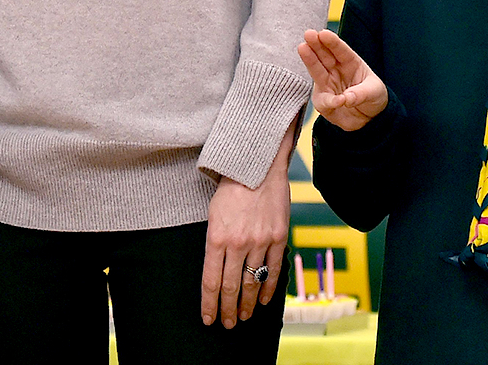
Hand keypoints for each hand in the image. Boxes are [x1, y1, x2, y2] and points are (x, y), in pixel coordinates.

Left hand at [201, 124, 292, 328]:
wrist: (257, 162)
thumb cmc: (230, 185)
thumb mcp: (212, 213)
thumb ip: (214, 241)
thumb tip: (215, 270)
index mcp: (216, 237)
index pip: (210, 281)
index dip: (209, 305)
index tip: (208, 319)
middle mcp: (238, 242)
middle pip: (231, 287)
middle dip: (227, 310)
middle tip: (227, 324)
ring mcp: (260, 241)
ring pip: (253, 282)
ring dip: (247, 304)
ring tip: (243, 317)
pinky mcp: (279, 237)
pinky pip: (274, 269)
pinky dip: (268, 288)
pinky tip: (263, 301)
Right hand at [297, 29, 387, 130]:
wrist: (368, 119)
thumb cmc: (372, 97)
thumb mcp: (374, 92)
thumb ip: (361, 93)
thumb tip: (346, 98)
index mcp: (351, 62)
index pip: (340, 50)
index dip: (332, 42)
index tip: (323, 33)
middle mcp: (336, 71)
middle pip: (324, 56)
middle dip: (315, 44)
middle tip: (308, 34)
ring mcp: (328, 85)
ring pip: (316, 71)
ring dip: (310, 60)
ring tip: (303, 48)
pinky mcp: (323, 102)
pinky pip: (323, 100)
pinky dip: (329, 101)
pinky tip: (338, 101)